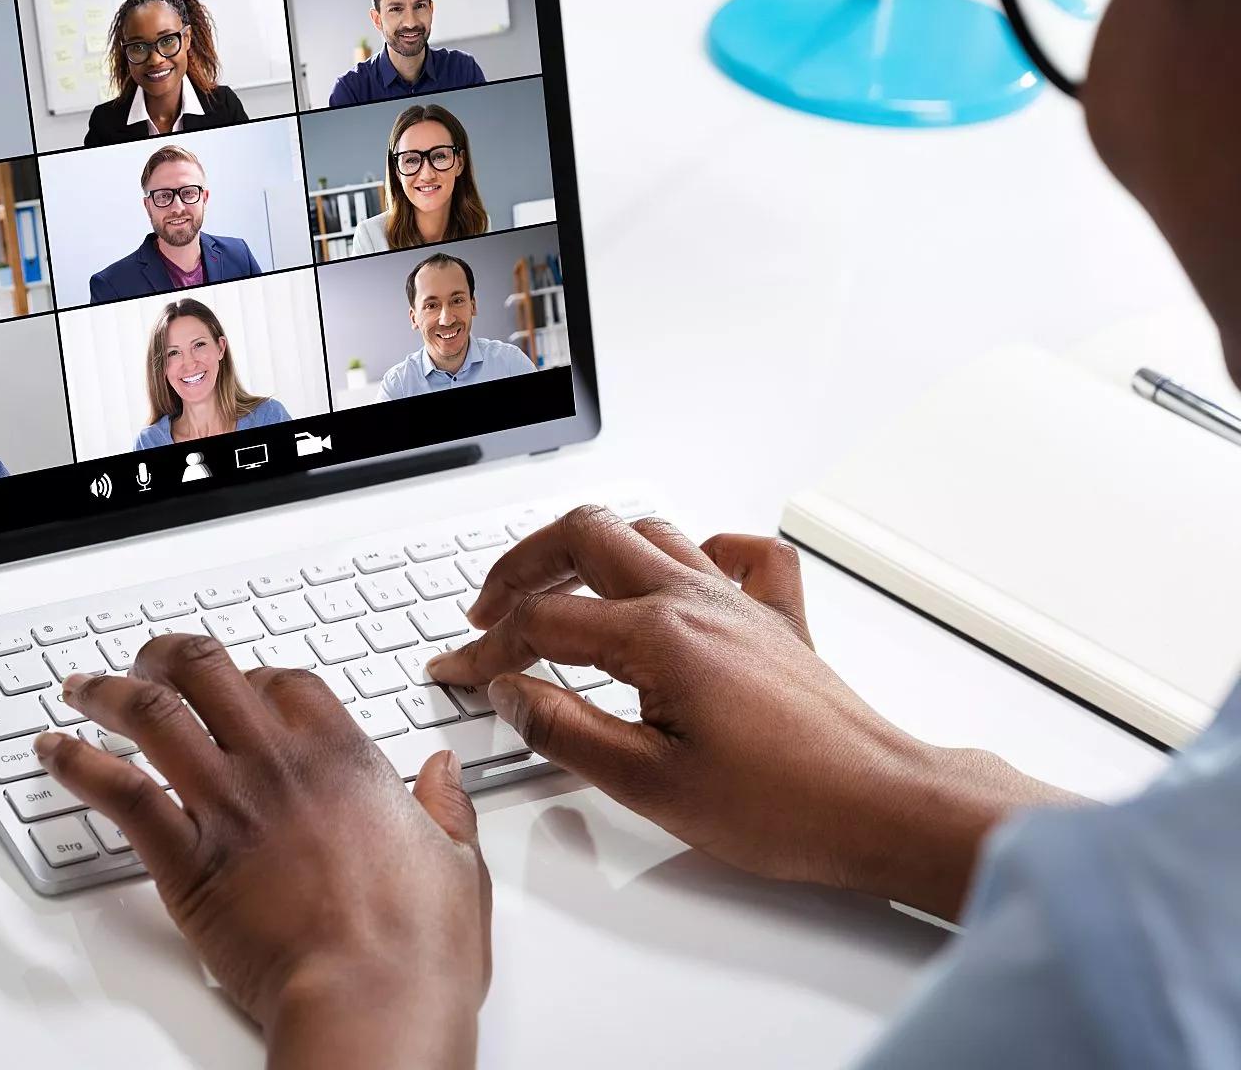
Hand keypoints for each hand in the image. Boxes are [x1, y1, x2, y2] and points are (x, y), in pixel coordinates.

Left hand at [36, 633, 488, 1068]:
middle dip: (165, 657)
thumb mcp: (457, 862)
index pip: (282, 681)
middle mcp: (278, 765)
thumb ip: (444, 808)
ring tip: (83, 688)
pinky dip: (76, 763)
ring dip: (108, 693)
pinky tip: (52, 752)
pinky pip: (118, 791)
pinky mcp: (185, 859)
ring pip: (152, 715)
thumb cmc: (416, 946)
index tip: (236, 684)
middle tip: (144, 662)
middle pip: (205, 672)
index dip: (251, 675)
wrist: (372, 997)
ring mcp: (227, 806)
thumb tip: (443, 774)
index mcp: (344, 757)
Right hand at [427, 506, 1075, 920]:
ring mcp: (739, 603)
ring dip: (589, 548)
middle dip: (520, 565)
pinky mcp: (778, 622)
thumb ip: (565, 732)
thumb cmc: (785, 805)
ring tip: (554, 583)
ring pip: (649, 531)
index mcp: (657, 638)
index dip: (484, 648)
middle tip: (487, 608)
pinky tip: (682, 569)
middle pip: (585, 538)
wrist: (883, 807)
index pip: (542, 624)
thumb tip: (510, 695)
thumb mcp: (649, 784)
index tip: (456, 673)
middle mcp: (696, 602)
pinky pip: (740, 554)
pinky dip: (701, 548)